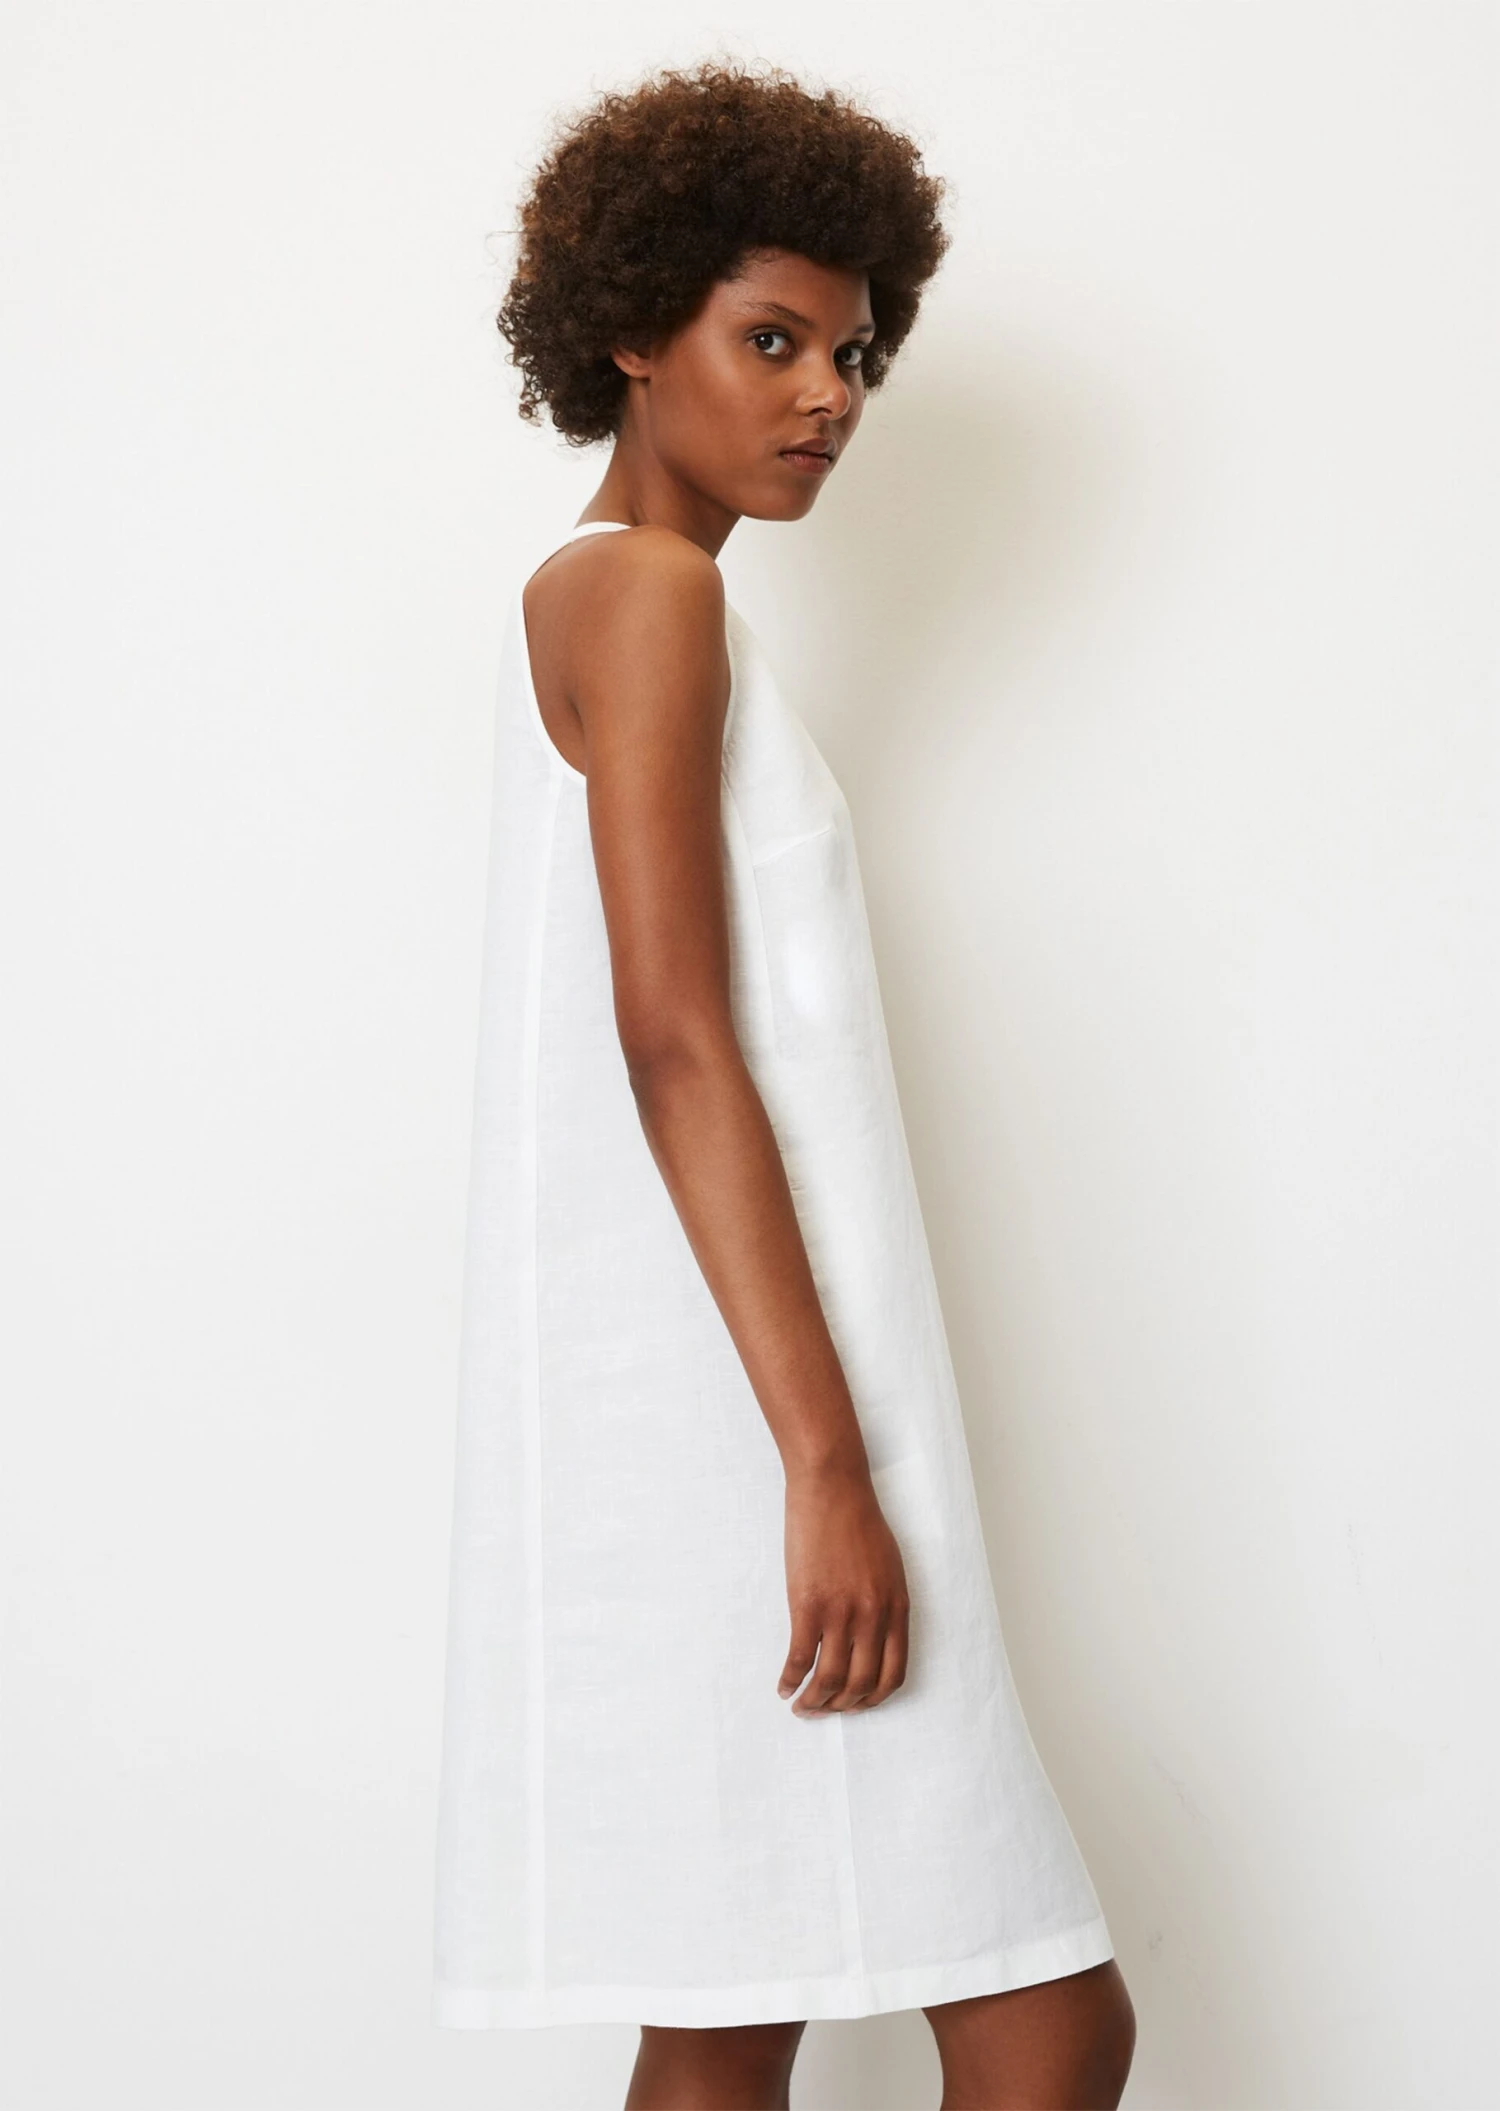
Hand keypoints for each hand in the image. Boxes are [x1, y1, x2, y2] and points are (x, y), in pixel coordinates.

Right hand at [778, 1456, 909, 1713]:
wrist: (833, 1489)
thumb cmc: (859, 1521)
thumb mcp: (889, 1567)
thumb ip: (885, 1605)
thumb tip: (873, 1638)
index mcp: (896, 1609)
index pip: (892, 1674)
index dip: (872, 1698)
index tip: (856, 1704)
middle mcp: (872, 1617)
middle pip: (860, 1684)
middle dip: (841, 1706)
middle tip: (824, 1710)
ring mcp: (840, 1613)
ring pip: (830, 1680)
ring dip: (815, 1702)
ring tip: (802, 1707)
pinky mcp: (808, 1605)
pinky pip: (800, 1658)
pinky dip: (790, 1679)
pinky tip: (784, 1686)